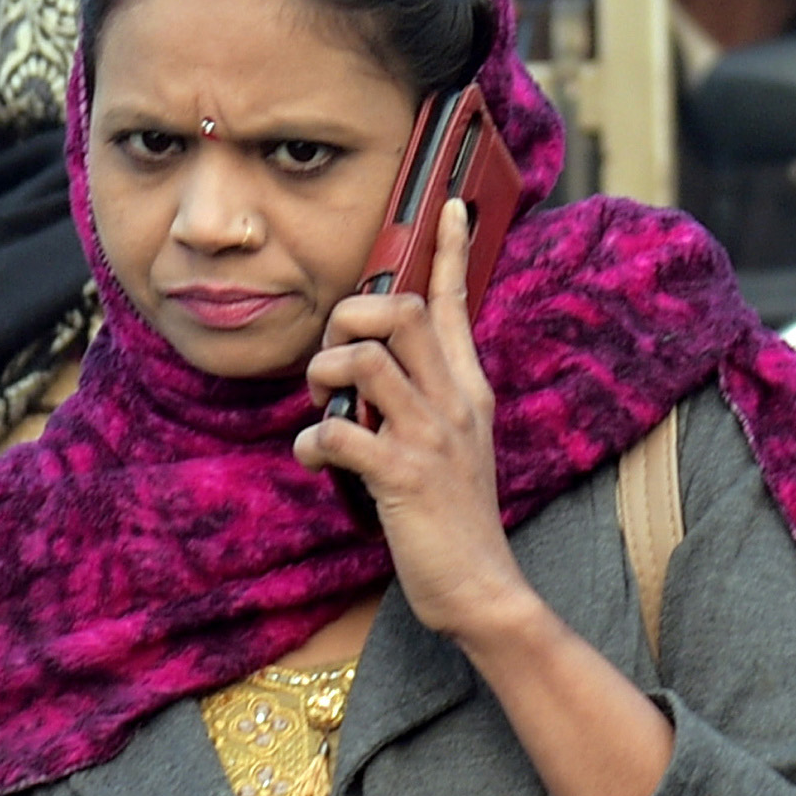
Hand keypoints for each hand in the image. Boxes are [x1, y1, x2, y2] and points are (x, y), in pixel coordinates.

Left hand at [294, 202, 534, 644]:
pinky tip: (315, 459)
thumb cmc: (455, 521)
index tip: (449, 204)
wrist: (482, 591)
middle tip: (332, 356)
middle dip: (353, 312)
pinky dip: (313, 441)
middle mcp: (455, 403)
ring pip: (366, 359)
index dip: (450, 251)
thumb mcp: (454, 448)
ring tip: (321, 405)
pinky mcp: (404, 477)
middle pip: (405, 312)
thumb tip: (371, 373)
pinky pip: (341, 432)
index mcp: (469, 391)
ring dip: (325, 372)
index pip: (459, 304)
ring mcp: (432, 438)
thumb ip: (424, 404)